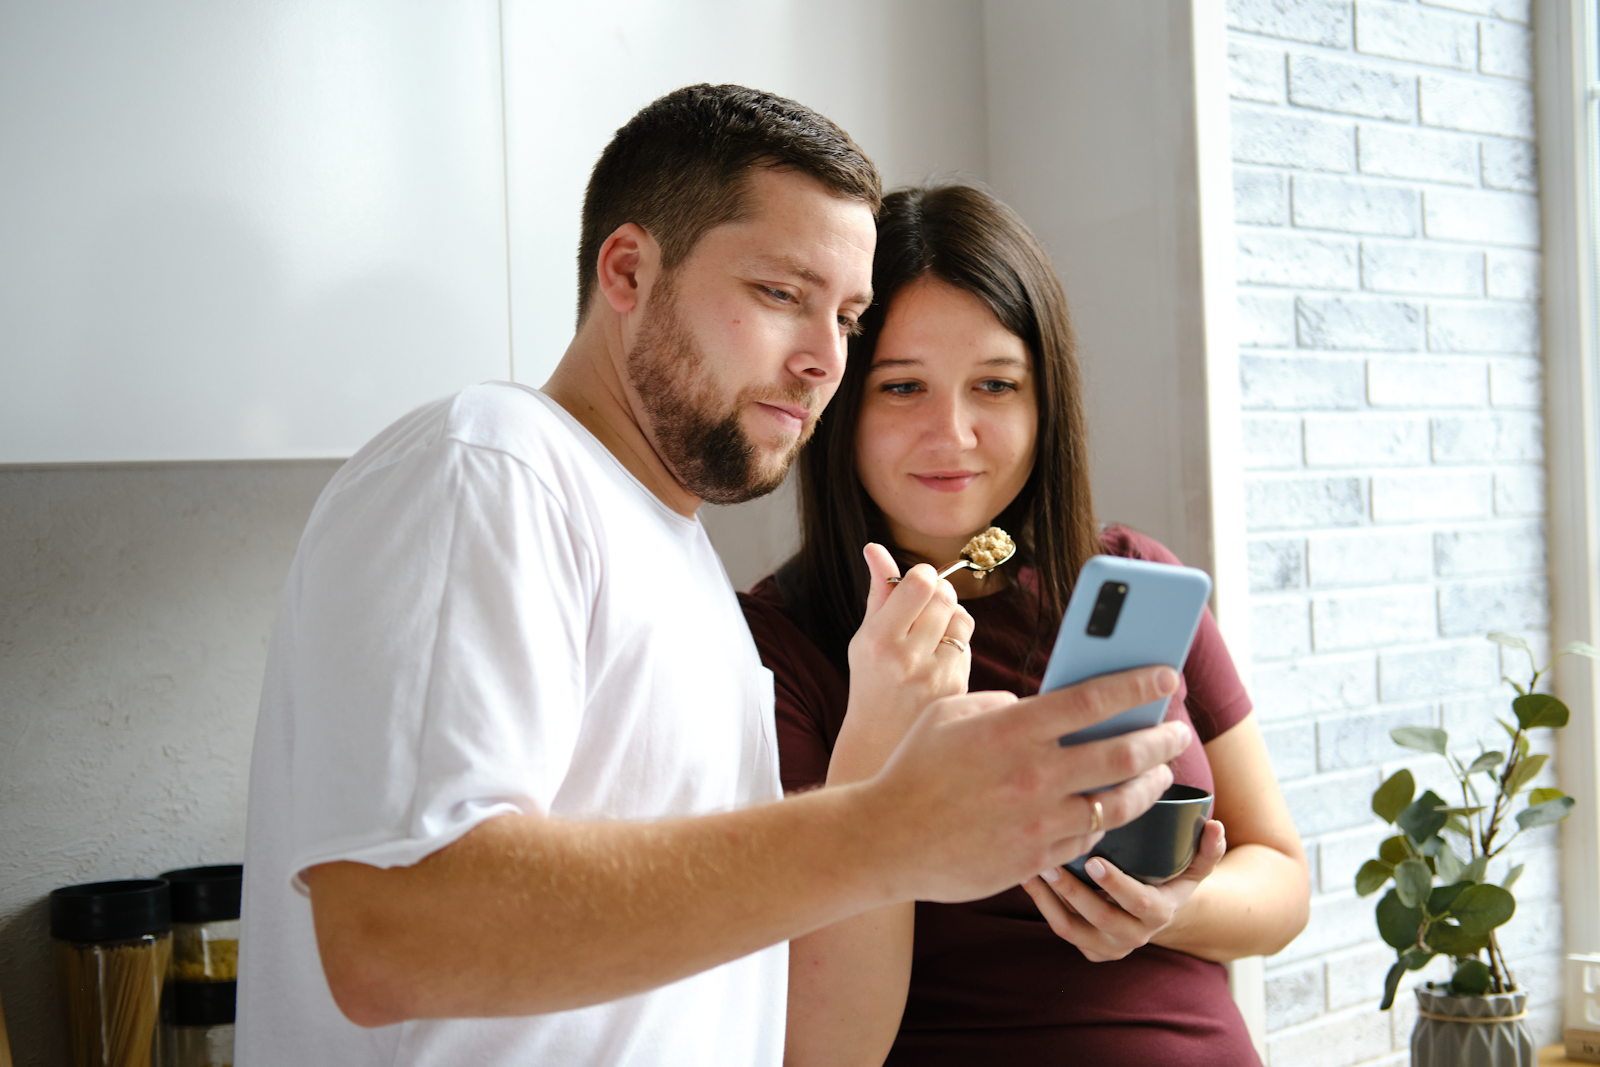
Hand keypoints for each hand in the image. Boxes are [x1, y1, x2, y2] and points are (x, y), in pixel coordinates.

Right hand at [829, 544, 973, 783]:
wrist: (880, 741)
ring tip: (933, 633)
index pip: (919, 583)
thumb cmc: (871, 681)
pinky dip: (957, 644)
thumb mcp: (866, 637)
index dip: (924, 576)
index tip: (918, 583)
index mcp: (878, 640)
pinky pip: (968, 646)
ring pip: (962, 619)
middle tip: (928, 604)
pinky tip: (939, 660)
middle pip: (945, 597)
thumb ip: (878, 592)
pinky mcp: (957, 689)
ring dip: (951, 617)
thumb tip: (874, 548)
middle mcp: (906, 658)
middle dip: (940, 593)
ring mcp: (935, 676)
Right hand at [857, 668, 1193, 903]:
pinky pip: (1089, 836)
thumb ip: (1003, 705)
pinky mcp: (1036, 857)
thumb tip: (1041, 707)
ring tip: (1162, 773)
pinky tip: (1115, 807)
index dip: (1138, 685)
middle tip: (1180, 731)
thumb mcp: (952, 715)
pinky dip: (1108, 819)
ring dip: (1150, 784)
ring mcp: (1039, 820)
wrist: (887, 839)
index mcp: (1013, 728)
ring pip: (1118, 801)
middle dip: (1163, 738)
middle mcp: (1035, 773)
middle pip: (1123, 752)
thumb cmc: (914, 770)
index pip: (1094, 699)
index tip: (1166, 674)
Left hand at [1021, 820, 1226, 960]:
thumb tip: (1215, 825)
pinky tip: (1028, 878)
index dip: (1117, 886)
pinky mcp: (1088, 949)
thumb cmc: (1172, 880)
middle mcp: (1134, 936)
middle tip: (1049, 863)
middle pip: (1099, 919)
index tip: (1094, 861)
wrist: (1159, 916)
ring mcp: (1108, 947)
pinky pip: (1061, 930)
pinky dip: (1042, 905)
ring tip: (1031, 869)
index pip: (1140, 904)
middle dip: (1072, 892)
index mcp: (1159, 914)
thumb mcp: (1195, 868)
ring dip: (1047, 900)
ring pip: (1071, 929)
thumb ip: (1207, 849)